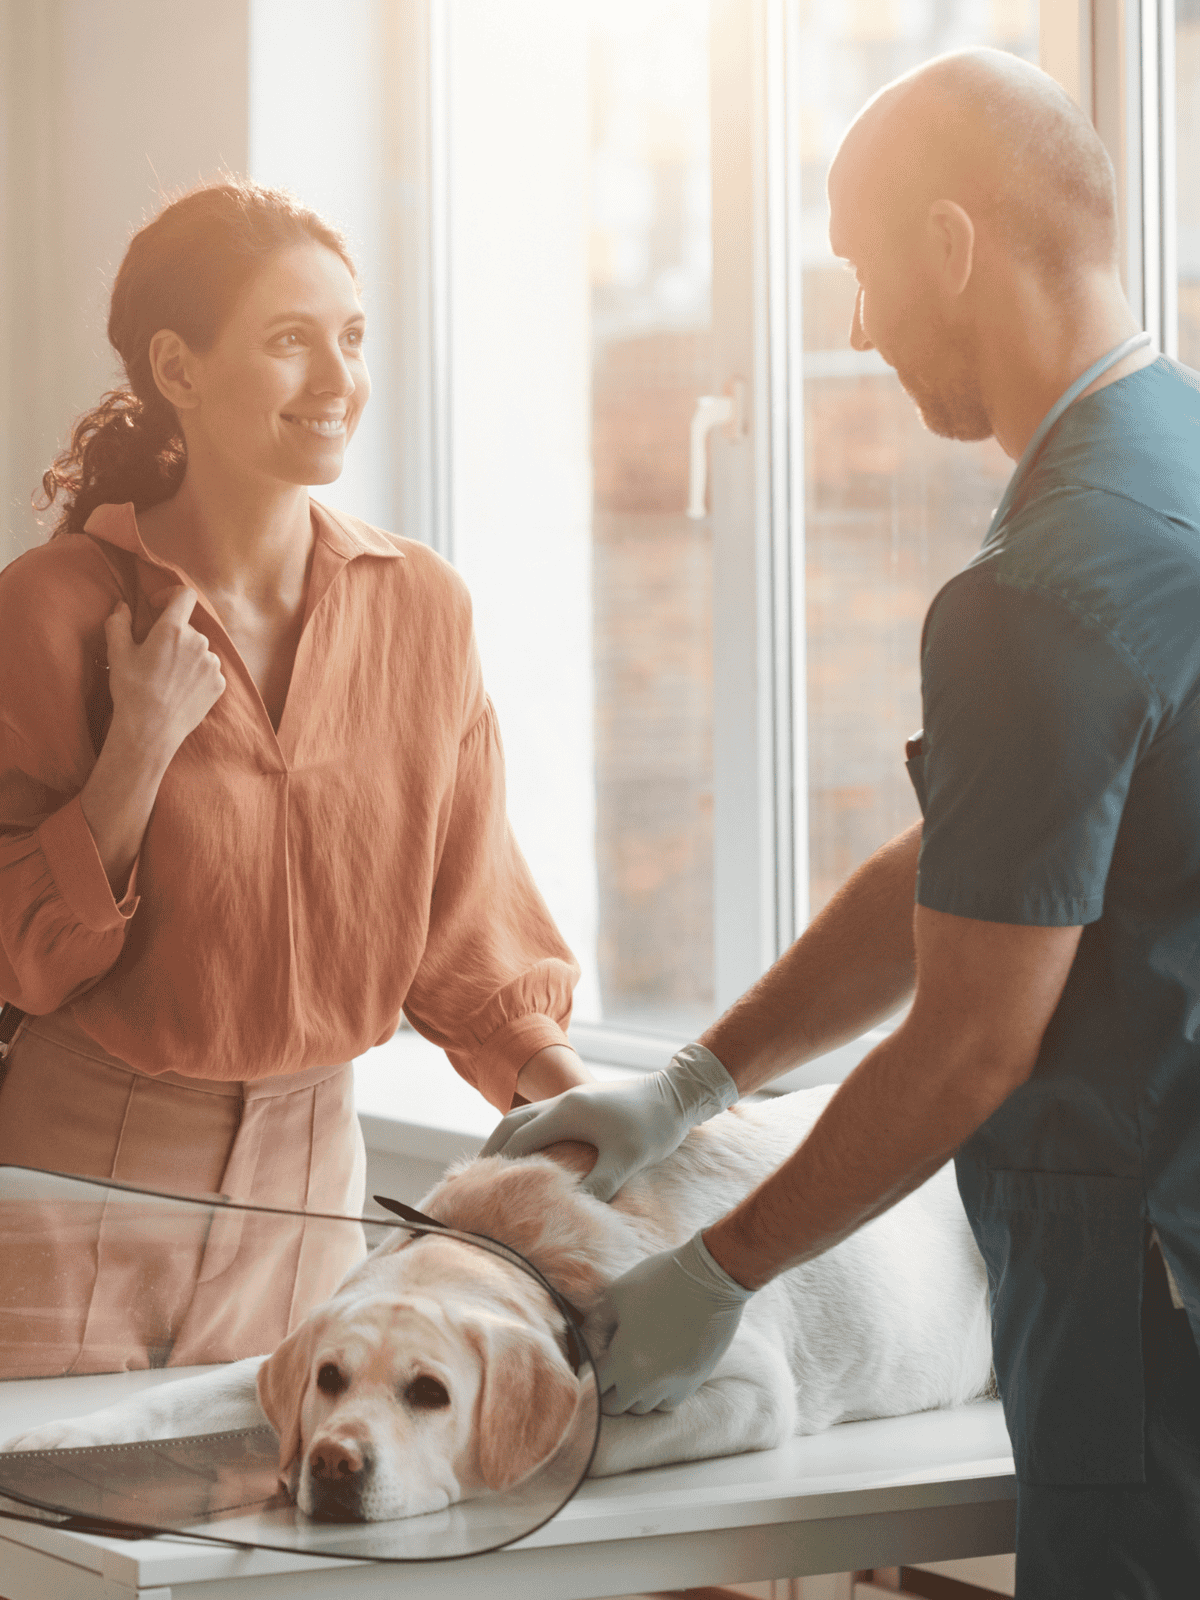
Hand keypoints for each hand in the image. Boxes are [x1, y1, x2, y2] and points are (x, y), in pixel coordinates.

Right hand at [105, 586, 225, 763]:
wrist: (151, 730)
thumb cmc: (131, 690)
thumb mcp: (117, 653)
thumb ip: (119, 623)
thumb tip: (122, 607)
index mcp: (173, 629)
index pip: (184, 595)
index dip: (170, 595)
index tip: (157, 606)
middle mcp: (198, 642)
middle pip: (186, 628)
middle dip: (171, 635)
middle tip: (153, 657)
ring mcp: (212, 663)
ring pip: (198, 649)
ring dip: (185, 655)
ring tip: (166, 677)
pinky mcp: (219, 683)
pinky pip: (208, 670)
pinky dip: (195, 673)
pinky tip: (179, 689)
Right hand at [480, 1043, 736, 1200]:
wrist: (677, 1094)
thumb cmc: (654, 1125)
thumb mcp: (627, 1158)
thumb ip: (600, 1183)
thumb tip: (573, 1208)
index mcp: (567, 1112)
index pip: (520, 1139)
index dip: (499, 1164)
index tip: (482, 1187)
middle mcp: (562, 1102)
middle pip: (512, 1123)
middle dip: (493, 1149)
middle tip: (476, 1177)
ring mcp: (572, 1099)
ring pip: (525, 1116)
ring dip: (507, 1138)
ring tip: (495, 1165)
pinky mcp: (582, 1103)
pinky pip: (541, 1116)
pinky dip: (526, 1133)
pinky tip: (530, 1152)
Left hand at [591, 1230, 754, 1413]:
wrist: (710, 1278)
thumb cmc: (660, 1280)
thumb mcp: (617, 1293)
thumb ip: (597, 1322)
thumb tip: (588, 1340)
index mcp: (624, 1359)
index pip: (593, 1386)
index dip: (588, 1375)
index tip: (591, 1364)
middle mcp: (647, 1381)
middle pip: (616, 1405)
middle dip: (607, 1391)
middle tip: (608, 1371)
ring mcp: (674, 1384)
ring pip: (644, 1407)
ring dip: (633, 1394)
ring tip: (633, 1371)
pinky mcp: (695, 1380)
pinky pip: (669, 1402)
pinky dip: (659, 1394)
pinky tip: (658, 1374)